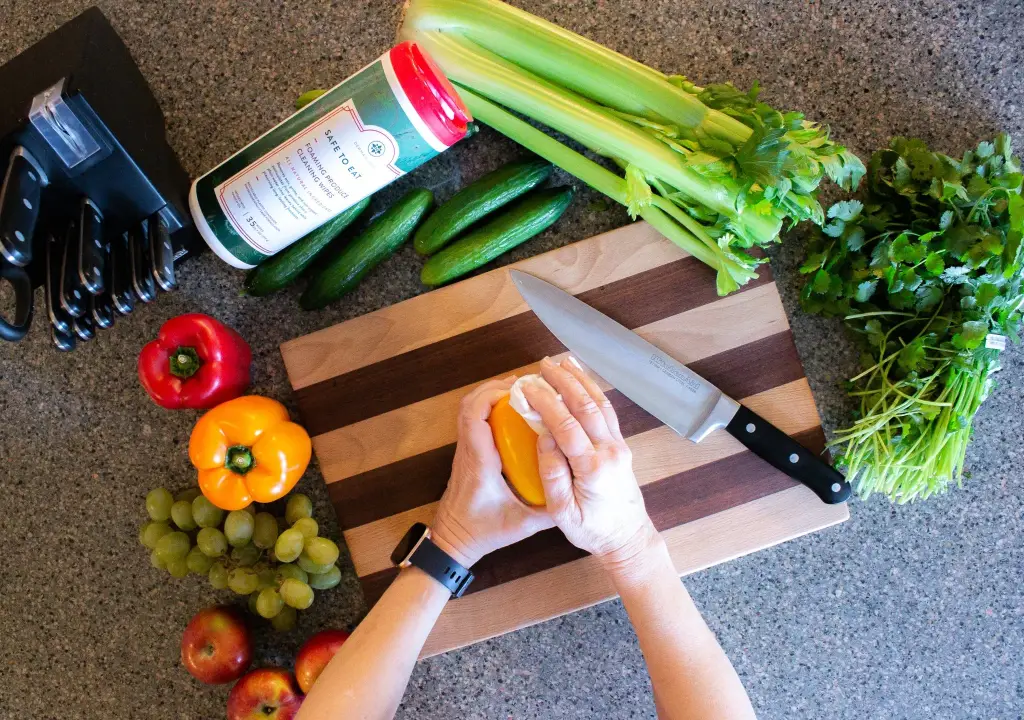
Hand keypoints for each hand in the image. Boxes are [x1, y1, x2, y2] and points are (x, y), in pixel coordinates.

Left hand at [431, 377, 553, 567]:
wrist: (452, 541)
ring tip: (523, 395)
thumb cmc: (482, 532)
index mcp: (479, 462)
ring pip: (468, 410)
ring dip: (491, 395)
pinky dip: (489, 408)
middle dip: (496, 388)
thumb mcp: (522, 526)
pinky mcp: (467, 454)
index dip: (493, 395)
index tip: (521, 392)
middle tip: (527, 387)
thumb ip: (551, 511)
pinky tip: (514, 414)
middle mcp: (468, 451)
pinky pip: (473, 421)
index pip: (474, 416)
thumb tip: (580, 492)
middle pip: (469, 404)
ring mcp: (464, 451)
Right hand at [523, 357, 658, 568]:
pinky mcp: (621, 445)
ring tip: (562, 362)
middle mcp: (610, 451)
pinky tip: (582, 381)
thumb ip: (552, 475)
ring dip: (580, 380)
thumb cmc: (593, 531)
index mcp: (593, 468)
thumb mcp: (563, 513)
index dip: (546, 403)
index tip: (527, 388)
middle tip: (542, 365)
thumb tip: (544, 438)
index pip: (566, 426)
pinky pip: (607, 411)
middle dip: (563, 382)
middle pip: (586, 406)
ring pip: (600, 404)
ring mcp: (619, 445)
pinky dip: (593, 391)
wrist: (628, 538)